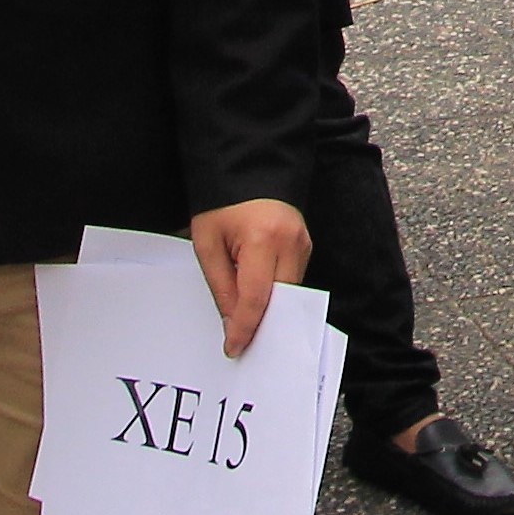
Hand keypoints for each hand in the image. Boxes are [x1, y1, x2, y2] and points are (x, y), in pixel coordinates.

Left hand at [189, 199, 312, 357]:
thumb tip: (233, 323)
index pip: (256, 298)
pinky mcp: (306, 244)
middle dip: (261, 323)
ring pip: (289, 293)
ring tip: (247, 321)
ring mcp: (303, 242)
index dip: (244, 328)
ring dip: (269, 308)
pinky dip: (276, 292)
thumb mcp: (208, 244)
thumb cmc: (222, 203)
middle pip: (280, 300)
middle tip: (241, 342)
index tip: (234, 347)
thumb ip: (221, 286)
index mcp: (263, 238)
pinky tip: (259, 299)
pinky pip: (292, 279)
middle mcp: (291, 242)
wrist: (246, 167)